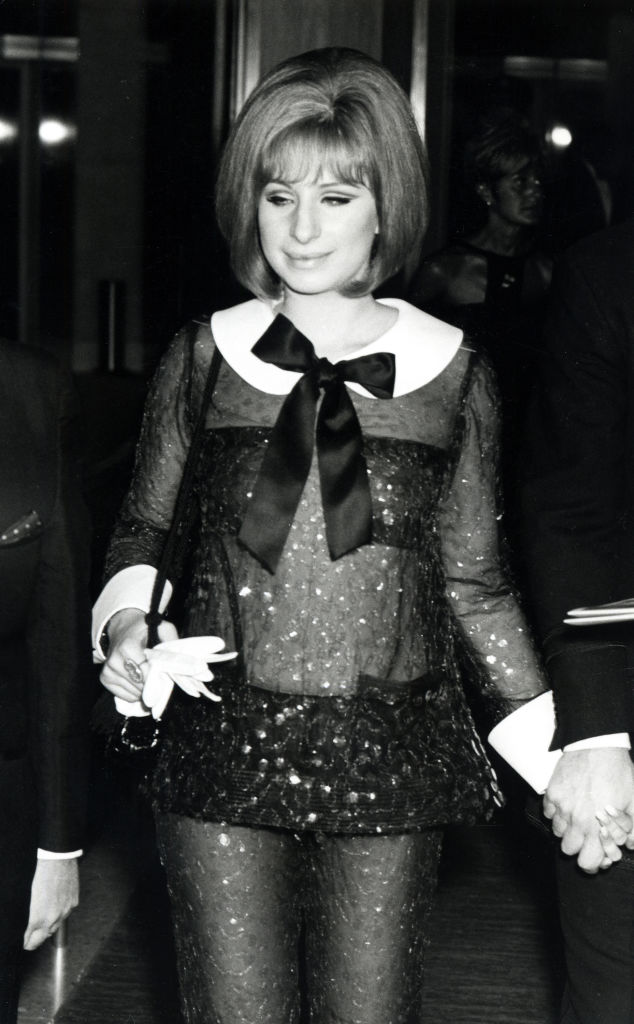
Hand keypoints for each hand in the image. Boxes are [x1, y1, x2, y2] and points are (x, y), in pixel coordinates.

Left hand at [23, 859, 78, 950]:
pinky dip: (60, 913)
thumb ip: (33, 915)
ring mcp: (66, 911)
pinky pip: (66, 914)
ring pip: (57, 926)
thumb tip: (33, 924)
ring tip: (45, 922)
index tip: (26, 943)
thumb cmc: (42, 875)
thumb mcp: (32, 899)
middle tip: (33, 936)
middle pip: (46, 935)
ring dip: (50, 926)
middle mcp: (53, 918)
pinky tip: (57, 907)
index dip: (29, 943)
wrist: (59, 860)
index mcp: (39, 918)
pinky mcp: (74, 903)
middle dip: (39, 936)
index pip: (33, 940)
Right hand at [99, 608, 178, 703]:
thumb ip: (173, 642)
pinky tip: (139, 681)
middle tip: (160, 677)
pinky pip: (126, 696)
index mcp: (128, 646)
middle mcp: (114, 660)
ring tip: (149, 677)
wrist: (123, 628)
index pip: (145, 672)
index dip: (158, 679)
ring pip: (134, 693)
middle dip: (154, 685)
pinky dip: (136, 693)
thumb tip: (184, 662)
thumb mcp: (163, 628)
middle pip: (140, 685)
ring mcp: (108, 671)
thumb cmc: (145, 630)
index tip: (166, 679)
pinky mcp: (105, 679)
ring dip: (145, 690)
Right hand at [543, 748, 633, 872]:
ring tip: (579, 818)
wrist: (597, 745)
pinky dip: (557, 814)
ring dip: (568, 830)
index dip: (593, 863)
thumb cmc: (619, 772)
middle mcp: (576, 820)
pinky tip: (568, 805)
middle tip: (588, 835)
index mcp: (596, 827)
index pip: (587, 862)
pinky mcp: (552, 793)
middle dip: (579, 847)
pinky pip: (549, 813)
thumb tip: (630, 845)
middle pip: (569, 850)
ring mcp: (561, 806)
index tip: (597, 855)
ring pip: (558, 832)